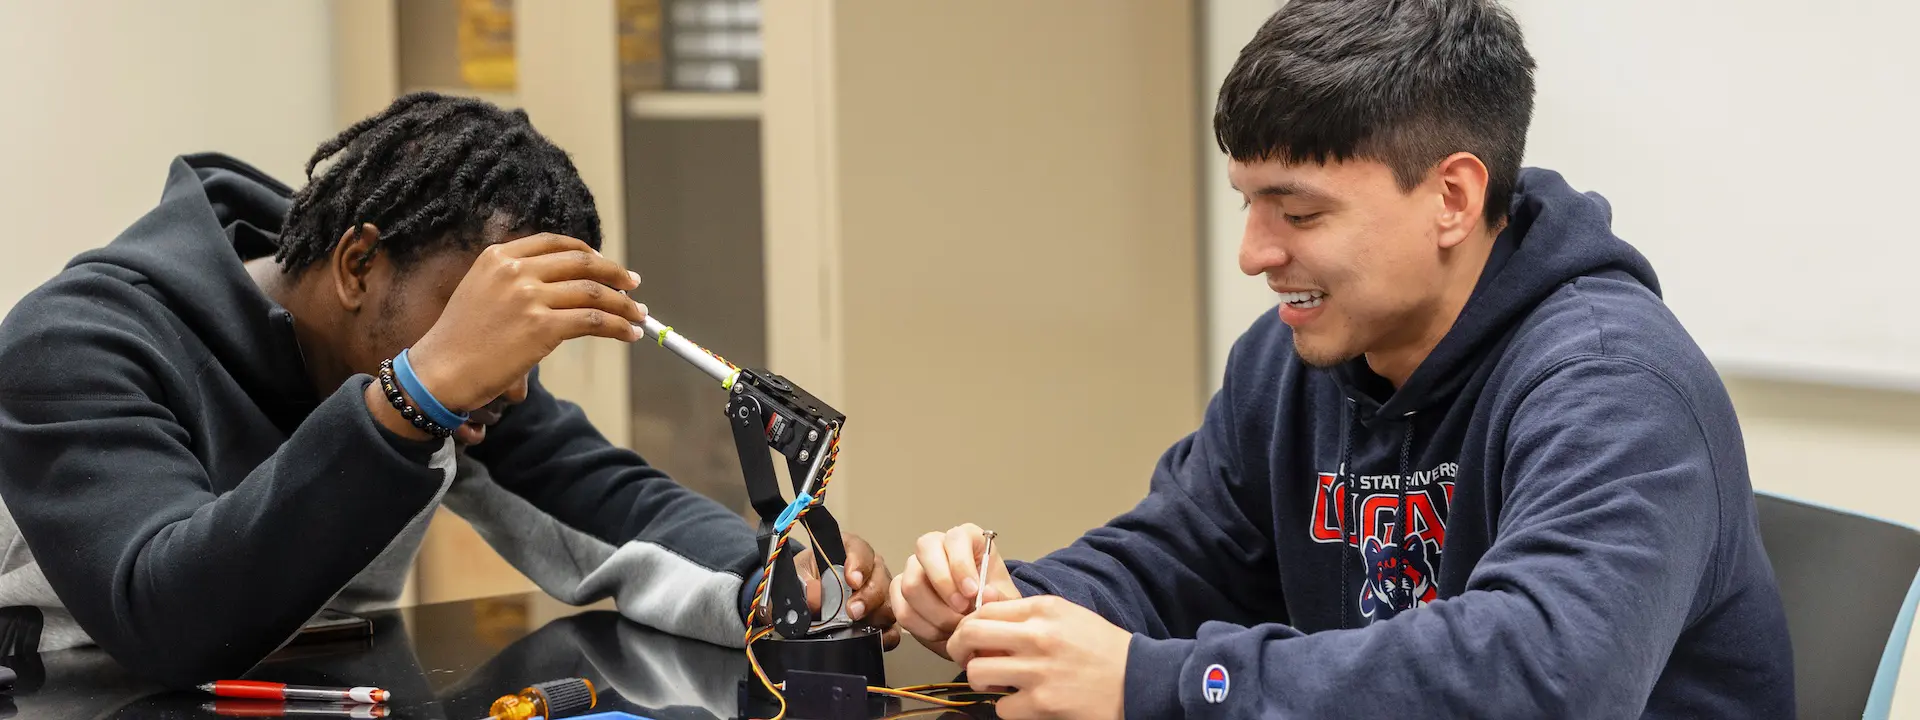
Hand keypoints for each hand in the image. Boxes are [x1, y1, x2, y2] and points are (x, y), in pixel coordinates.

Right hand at [408, 233, 645, 410]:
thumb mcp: (479, 292)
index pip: (556, 244)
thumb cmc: (459, 341)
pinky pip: (593, 321)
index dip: (588, 252)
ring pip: (593, 292)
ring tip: (639, 315)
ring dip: (623, 304)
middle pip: (581, 262)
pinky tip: (629, 334)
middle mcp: (515, 270)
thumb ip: (514, 282)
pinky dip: (618, 326)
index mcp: (499, 256)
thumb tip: (561, 290)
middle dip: (614, 273)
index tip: (605, 264)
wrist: (439, 372)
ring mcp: (530, 297)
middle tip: (633, 285)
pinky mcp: (542, 327)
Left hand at [792, 533, 900, 648]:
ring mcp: (879, 594)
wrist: (803, 599)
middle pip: (880, 578)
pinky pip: (893, 627)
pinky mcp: (881, 617)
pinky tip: (873, 637)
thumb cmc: (804, 581)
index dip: (859, 564)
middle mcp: (870, 569)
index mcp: (848, 550)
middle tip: (852, 610)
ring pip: (889, 601)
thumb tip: (816, 599)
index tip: (852, 580)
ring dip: (877, 614)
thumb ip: (805, 585)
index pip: (861, 550)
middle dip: (868, 596)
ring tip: (860, 624)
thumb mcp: (797, 577)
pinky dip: (886, 634)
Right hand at [889, 523, 1021, 658]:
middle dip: (944, 587)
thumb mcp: (1005, 598)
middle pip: (925, 552)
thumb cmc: (991, 600)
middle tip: (962, 610)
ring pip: (910, 585)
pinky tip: (940, 633)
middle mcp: (935, 546)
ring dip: (935, 613)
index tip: (973, 592)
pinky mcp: (900, 591)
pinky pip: (902, 609)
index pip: (955, 539)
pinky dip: (922, 627)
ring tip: (956, 626)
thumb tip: (987, 594)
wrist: (979, 619)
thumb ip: (1000, 597)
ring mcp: (914, 567)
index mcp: (965, 537)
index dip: (961, 566)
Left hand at [947, 596, 1129, 719]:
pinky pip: (1001, 707)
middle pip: (970, 635)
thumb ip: (1026, 610)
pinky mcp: (1042, 704)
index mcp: (1044, 609)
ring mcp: (1038, 671)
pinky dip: (1007, 707)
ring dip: (981, 679)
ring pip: (977, 672)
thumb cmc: (1102, 648)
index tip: (969, 636)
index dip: (968, 624)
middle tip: (965, 657)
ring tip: (996, 681)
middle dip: (958, 648)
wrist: (1139, 679)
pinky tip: (1022, 701)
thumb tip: (984, 599)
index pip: (984, 609)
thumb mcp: (1067, 614)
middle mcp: (1038, 636)